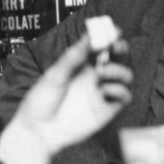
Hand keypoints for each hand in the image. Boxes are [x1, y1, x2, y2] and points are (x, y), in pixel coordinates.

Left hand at [0, 35, 136, 163]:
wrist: (38, 132)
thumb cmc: (41, 102)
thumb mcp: (55, 75)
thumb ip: (73, 57)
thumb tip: (90, 37)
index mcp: (80, 65)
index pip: (101, 46)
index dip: (110, 37)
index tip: (113, 30)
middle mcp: (93, 76)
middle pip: (118, 58)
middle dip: (121, 48)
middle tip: (116, 47)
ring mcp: (101, 92)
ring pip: (125, 75)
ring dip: (119, 69)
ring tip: (101, 72)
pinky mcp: (106, 110)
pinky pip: (124, 96)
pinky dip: (120, 89)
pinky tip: (104, 90)